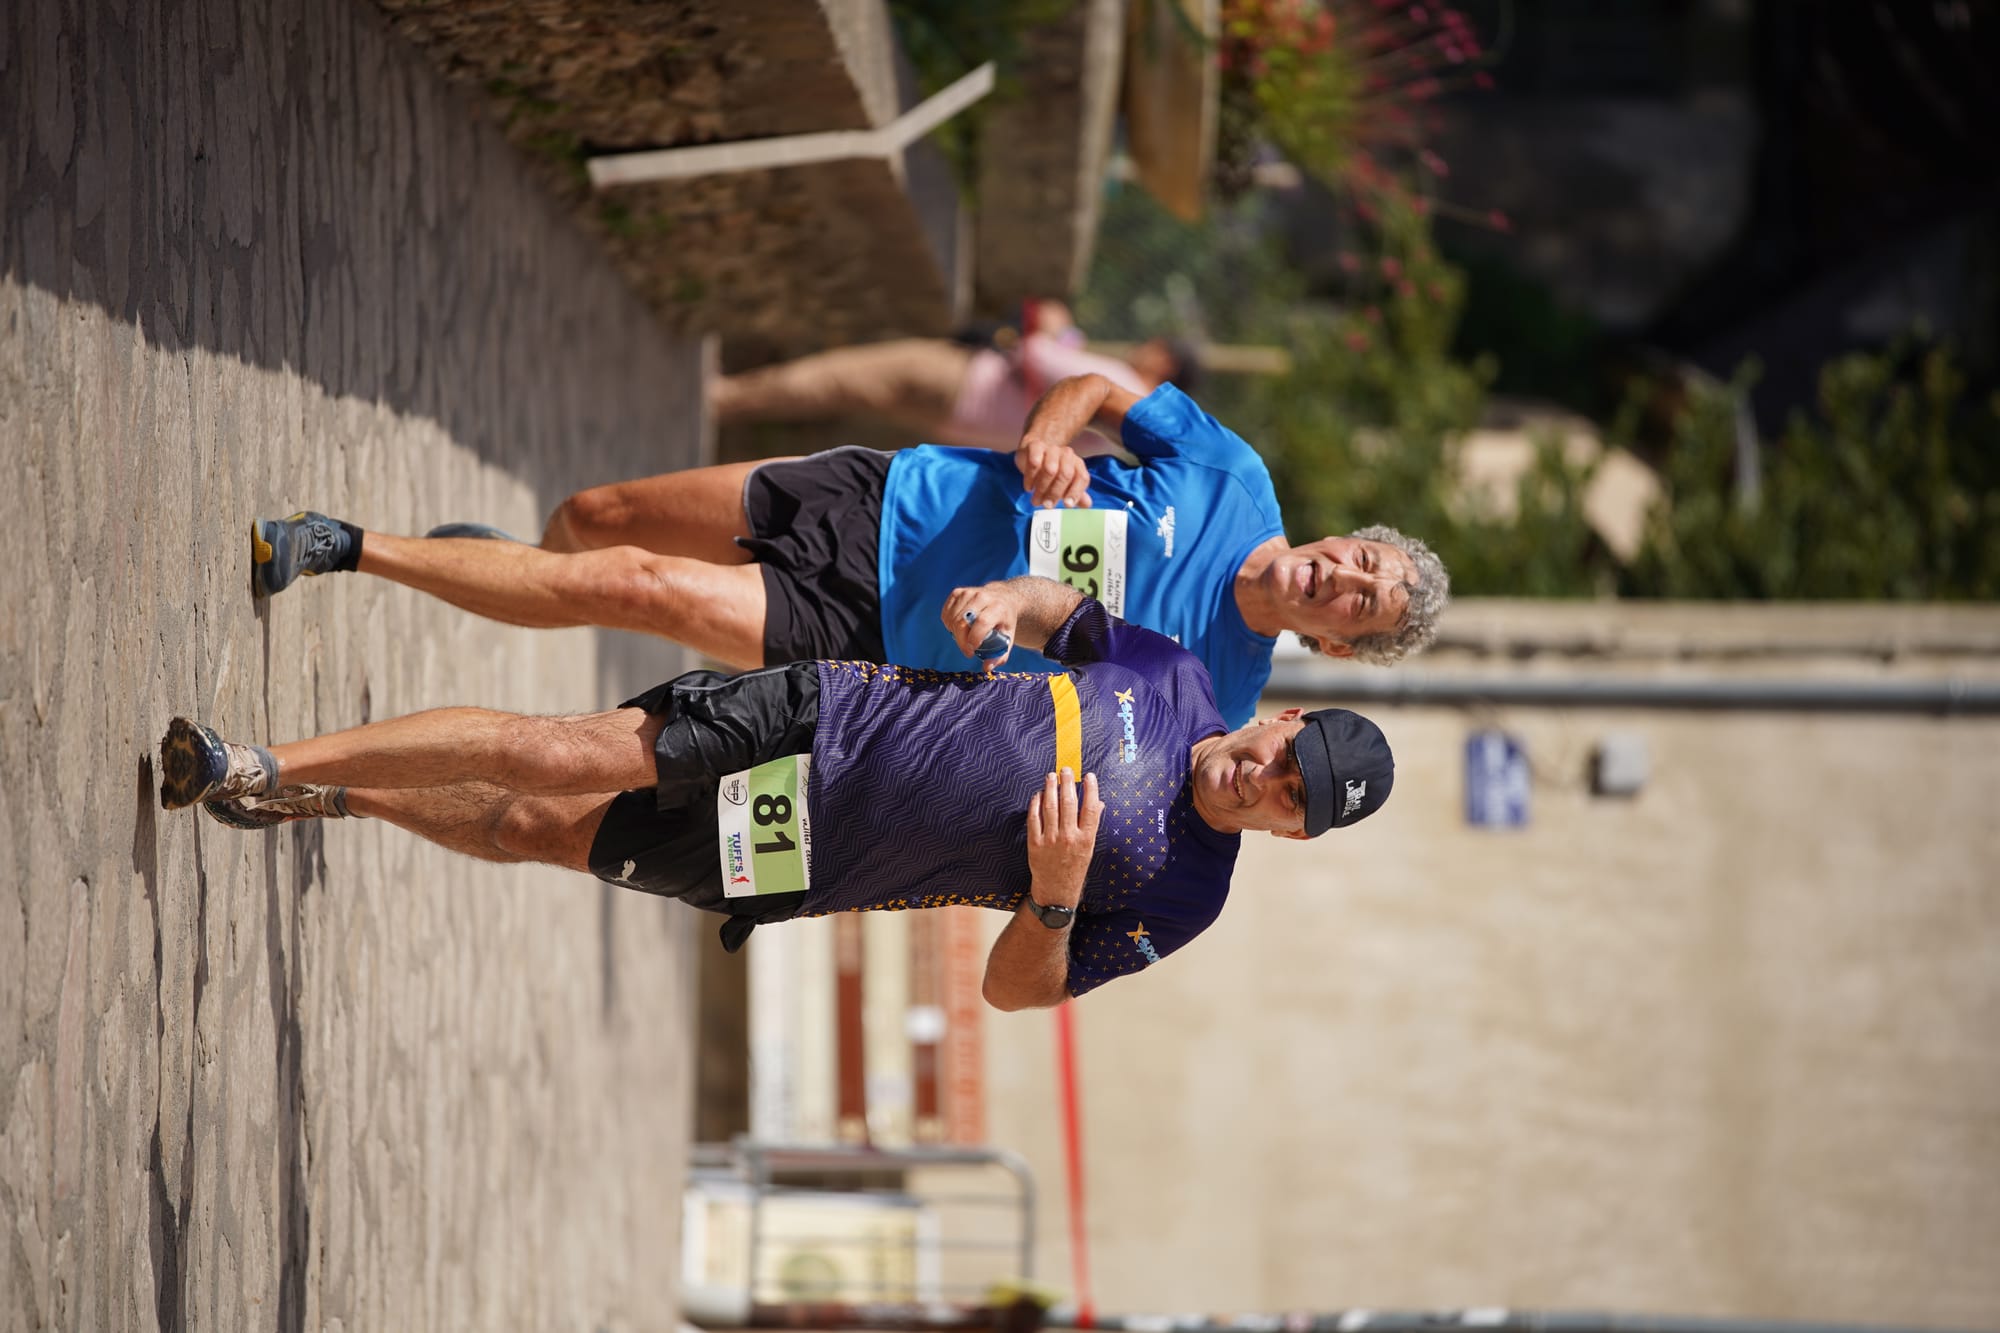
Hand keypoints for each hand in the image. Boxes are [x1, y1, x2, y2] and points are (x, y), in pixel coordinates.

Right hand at [942, 583, 1019, 669]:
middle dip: (962, 641)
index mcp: (998, 607)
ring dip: (955, 633)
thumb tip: (986, 668)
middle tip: (968, 651)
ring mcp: (968, 593)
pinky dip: (949, 624)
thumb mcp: (1008, 637)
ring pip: (952, 618)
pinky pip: (946, 613)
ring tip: (965, 637)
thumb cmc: (1003, 622)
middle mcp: (982, 596)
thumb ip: (999, 655)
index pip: (982, 621)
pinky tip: (958, 627)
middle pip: (963, 622)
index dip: (974, 638)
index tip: (972, 651)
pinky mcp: (957, 592)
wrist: (1001, 598)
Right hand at [1015, 435, 1092, 509]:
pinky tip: (1029, 488)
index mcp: (1077, 464)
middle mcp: (1067, 455)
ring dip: (1042, 488)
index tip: (1067, 505)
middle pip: (1065, 474)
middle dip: (1055, 493)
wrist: (1035, 451)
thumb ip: (1076, 494)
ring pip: (1050, 469)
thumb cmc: (1053, 471)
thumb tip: (1087, 505)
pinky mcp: (1036, 446)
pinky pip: (1034, 462)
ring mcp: (1052, 449)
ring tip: (1036, 500)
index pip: (1082, 478)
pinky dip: (1030, 478)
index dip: (1076, 492)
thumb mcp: (1066, 484)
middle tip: (1046, 505)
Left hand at [1025, 769, 1101, 907]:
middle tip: (1065, 770)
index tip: (1089, 775)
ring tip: (1051, 776)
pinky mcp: (1035, 844)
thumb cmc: (1075, 867)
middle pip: (1069, 803)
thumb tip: (1099, 802)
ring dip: (1050, 788)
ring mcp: (1051, 840)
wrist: (1057, 891)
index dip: (1090, 789)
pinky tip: (1038, 794)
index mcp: (1086, 839)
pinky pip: (1034, 818)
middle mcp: (1069, 838)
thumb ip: (1092, 824)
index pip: (1090, 808)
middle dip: (1067, 782)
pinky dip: (1036, 804)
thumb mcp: (1089, 848)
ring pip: (1050, 807)